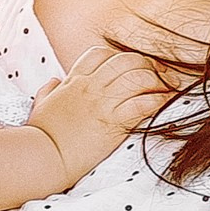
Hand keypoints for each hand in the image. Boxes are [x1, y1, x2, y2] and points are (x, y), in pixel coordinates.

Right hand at [28, 44, 170, 185]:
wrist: (43, 156)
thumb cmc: (41, 134)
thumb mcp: (41, 105)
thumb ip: (48, 90)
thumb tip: (54, 81)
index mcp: (74, 80)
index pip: (101, 54)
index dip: (119, 56)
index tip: (131, 67)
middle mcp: (90, 86)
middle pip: (126, 60)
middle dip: (146, 64)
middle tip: (159, 74)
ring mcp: (102, 103)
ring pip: (138, 77)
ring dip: (157, 80)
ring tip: (168, 87)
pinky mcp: (112, 122)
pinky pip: (142, 104)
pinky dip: (157, 100)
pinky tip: (164, 102)